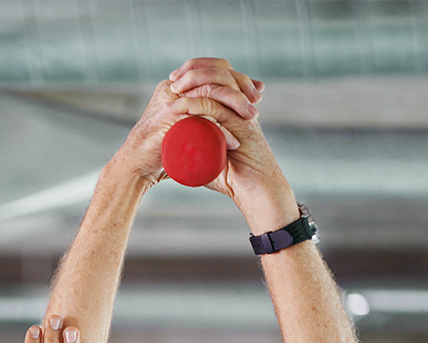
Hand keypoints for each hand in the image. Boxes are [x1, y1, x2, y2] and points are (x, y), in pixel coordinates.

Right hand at [115, 58, 261, 188]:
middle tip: (255, 110)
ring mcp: (170, 100)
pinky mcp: (169, 119)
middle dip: (240, 89)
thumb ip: (203, 116)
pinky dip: (219, 129)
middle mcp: (174, 86)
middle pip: (214, 75)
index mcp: (179, 84)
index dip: (237, 77)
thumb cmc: (163, 151)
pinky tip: (233, 141)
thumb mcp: (188, 128)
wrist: (138, 167)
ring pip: (209, 92)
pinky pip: (200, 117)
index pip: (214, 68)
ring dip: (234, 105)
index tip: (256, 93)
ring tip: (250, 122)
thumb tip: (228, 113)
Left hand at [169, 58, 295, 217]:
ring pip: (218, 81)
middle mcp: (242, 103)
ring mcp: (242, 111)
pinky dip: (194, 102)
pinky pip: (216, 104)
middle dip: (193, 69)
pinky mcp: (241, 123)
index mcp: (237, 105)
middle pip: (219, 68)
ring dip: (193, 80)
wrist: (253, 189)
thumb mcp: (210, 155)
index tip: (174, 77)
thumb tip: (176, 146)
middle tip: (173, 78)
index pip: (218, 70)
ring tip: (174, 87)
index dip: (196, 68)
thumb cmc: (232, 177)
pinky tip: (179, 103)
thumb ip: (197, 146)